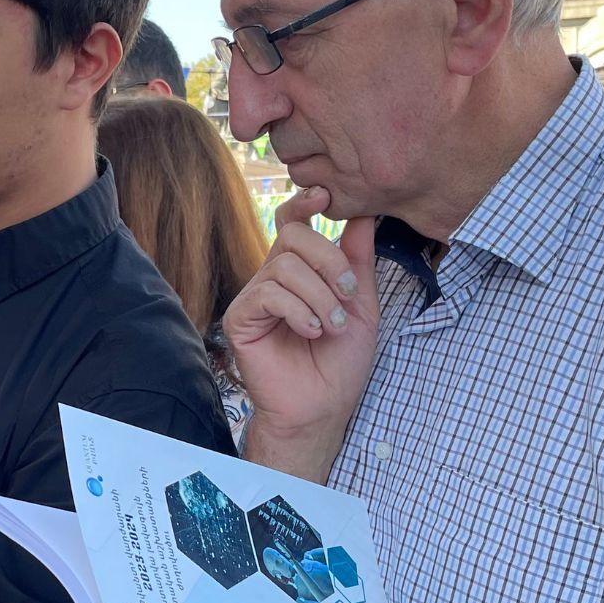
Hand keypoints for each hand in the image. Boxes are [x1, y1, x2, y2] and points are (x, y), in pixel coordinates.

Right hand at [222, 187, 380, 478]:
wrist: (322, 406)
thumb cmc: (340, 361)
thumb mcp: (361, 305)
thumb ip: (358, 261)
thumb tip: (363, 214)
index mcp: (299, 270)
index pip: (292, 221)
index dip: (304, 203)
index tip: (326, 196)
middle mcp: (273, 278)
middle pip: (291, 234)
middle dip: (328, 259)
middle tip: (348, 293)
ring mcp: (254, 298)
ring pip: (284, 266)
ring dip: (318, 295)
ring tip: (331, 326)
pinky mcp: (240, 319)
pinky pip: (268, 294)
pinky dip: (298, 310)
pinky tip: (311, 331)